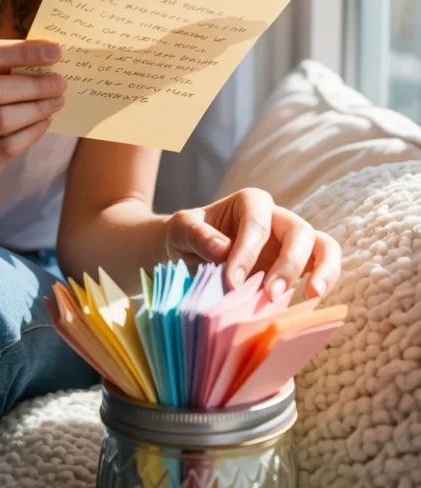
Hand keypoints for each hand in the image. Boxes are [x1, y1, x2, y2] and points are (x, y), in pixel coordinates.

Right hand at [0, 39, 65, 189]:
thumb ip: (4, 66)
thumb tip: (48, 54)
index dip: (24, 52)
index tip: (55, 52)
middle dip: (35, 84)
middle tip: (60, 83)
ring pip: (2, 119)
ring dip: (37, 108)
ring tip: (57, 102)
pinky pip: (6, 147)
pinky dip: (31, 133)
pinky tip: (45, 122)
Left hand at [165, 188, 341, 299]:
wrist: (190, 253)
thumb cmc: (188, 237)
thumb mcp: (181, 229)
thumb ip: (198, 234)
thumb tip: (222, 249)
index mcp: (250, 203)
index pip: (257, 223)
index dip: (247, 252)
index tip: (231, 282)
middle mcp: (277, 218)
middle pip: (298, 231)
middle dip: (288, 264)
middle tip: (270, 295)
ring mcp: (291, 243)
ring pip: (323, 245)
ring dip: (322, 269)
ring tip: (313, 294)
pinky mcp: (299, 266)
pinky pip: (323, 268)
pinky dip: (325, 281)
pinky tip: (313, 302)